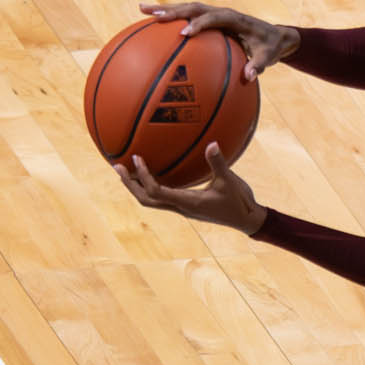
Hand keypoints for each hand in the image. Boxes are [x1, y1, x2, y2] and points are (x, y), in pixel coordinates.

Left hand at [118, 143, 267, 235]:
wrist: (247, 221)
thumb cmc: (239, 202)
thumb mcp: (230, 181)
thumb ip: (218, 163)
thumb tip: (211, 143)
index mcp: (187, 202)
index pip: (156, 191)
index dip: (143, 176)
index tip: (136, 159)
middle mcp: (180, 207)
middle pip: (145, 199)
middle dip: (129, 184)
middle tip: (117, 167)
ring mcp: (183, 208)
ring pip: (151, 201)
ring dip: (137, 187)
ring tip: (128, 172)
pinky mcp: (187, 207)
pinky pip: (162, 197)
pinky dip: (151, 186)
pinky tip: (154, 175)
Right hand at [140, 1, 298, 81]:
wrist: (274, 35)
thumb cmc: (270, 47)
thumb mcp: (268, 57)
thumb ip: (259, 65)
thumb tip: (248, 77)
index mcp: (235, 19)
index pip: (215, 18)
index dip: (200, 24)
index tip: (185, 33)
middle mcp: (222, 12)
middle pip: (194, 8)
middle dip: (173, 11)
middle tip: (153, 15)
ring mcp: (214, 14)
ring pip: (186, 8)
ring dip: (165, 9)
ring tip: (142, 10)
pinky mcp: (209, 19)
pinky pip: (187, 17)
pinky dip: (170, 18)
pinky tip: (151, 22)